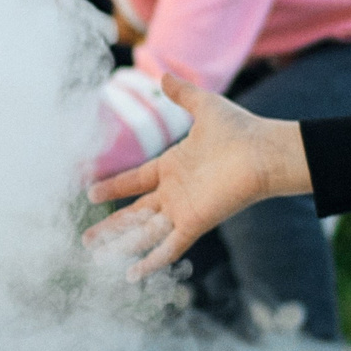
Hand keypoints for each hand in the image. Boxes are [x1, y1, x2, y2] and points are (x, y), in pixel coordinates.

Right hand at [83, 75, 307, 278]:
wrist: (264, 152)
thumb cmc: (240, 130)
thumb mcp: (205, 107)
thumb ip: (183, 94)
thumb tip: (164, 76)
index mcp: (173, 166)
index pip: (136, 181)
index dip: (113, 187)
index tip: (90, 193)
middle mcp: (174, 192)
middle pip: (135, 214)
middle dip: (110, 227)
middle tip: (86, 239)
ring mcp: (183, 210)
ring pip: (144, 232)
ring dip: (121, 245)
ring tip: (95, 257)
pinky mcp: (194, 222)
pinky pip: (168, 246)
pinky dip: (151, 261)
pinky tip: (133, 275)